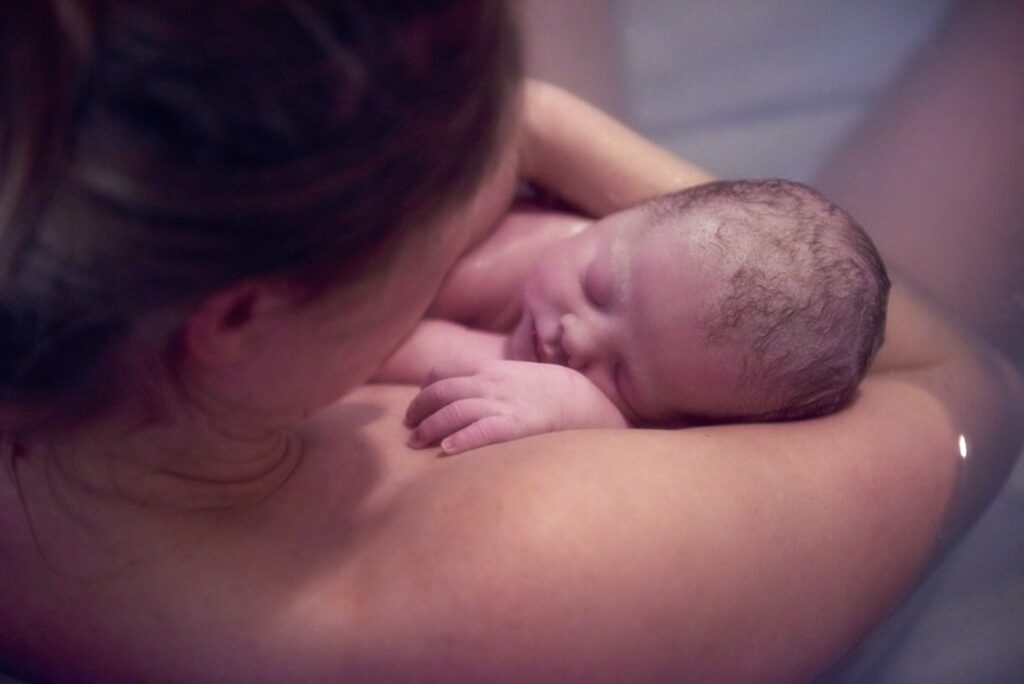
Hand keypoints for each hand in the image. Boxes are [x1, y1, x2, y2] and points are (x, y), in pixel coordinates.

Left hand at [405, 358, 627, 453]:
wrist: (583, 401)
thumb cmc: (549, 392)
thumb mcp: (515, 375)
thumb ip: (490, 380)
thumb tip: (464, 391)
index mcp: (490, 369)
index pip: (444, 371)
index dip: (425, 387)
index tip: (418, 403)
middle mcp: (491, 384)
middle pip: (441, 391)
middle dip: (419, 408)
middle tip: (409, 426)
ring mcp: (502, 404)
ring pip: (453, 411)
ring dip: (429, 426)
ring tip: (415, 442)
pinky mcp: (515, 426)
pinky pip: (481, 431)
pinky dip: (460, 439)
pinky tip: (446, 449)